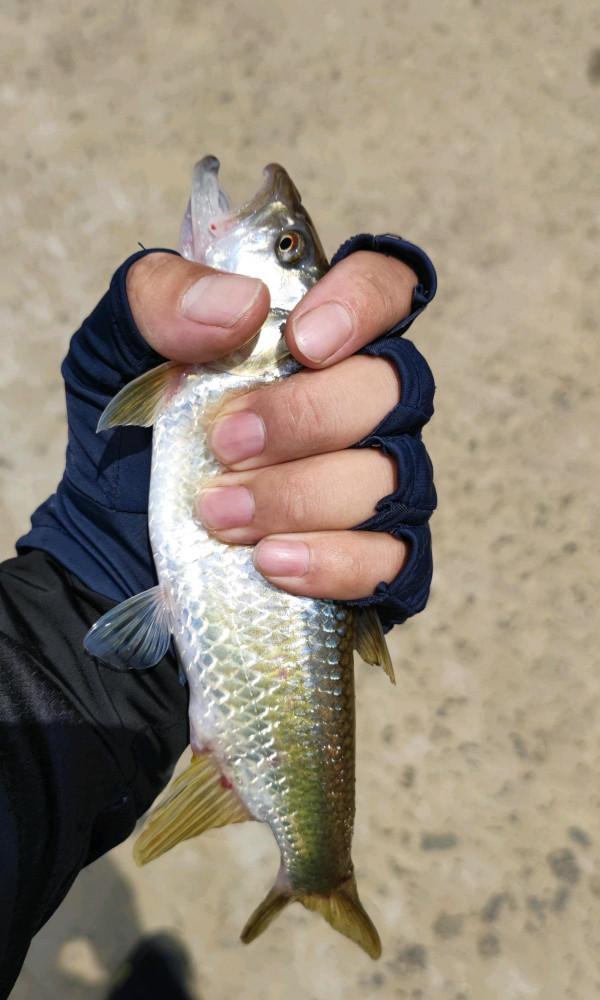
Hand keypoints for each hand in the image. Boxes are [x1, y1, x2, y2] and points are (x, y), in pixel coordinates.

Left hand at [127, 249, 430, 601]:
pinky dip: (332, 560)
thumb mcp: (117, 353)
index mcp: (314, 338)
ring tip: (218, 514)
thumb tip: (243, 302)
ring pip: (387, 478)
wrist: (110, 548)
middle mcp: (360, 406)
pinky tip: (270, 562)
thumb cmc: (132, 441)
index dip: (365, 303)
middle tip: (224, 443)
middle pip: (391, 388)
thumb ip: (163, 300)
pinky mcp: (371, 561)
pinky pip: (390, 560)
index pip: (385, 288)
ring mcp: (375, 485)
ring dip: (299, 496)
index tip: (304, 341)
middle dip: (306, 417)